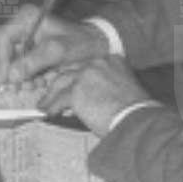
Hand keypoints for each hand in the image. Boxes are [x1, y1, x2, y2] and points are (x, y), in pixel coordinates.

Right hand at [0, 7, 108, 88]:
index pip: (1, 38)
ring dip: (16, 77)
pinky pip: (16, 66)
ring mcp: (22, 38)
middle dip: (5, 70)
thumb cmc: (81, 43)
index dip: (0, 61)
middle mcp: (20, 26)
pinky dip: (24, 78)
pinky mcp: (26, 50)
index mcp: (26, 18)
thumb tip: (11, 76)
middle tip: (15, 88)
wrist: (96, 45)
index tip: (4, 81)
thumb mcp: (59, 51)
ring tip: (33, 86)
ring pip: (5, 60)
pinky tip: (38, 83)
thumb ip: (35, 61)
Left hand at [37, 55, 152, 134]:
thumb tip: (86, 98)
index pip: (86, 66)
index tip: (70, 85)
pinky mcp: (76, 91)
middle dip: (60, 85)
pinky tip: (47, 113)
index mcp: (112, 61)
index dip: (76, 78)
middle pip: (70, 71)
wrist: (136, 121)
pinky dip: (51, 108)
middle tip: (53, 96)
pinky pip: (58, 100)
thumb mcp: (122, 90)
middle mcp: (98, 63)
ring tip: (46, 105)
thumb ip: (103, 87)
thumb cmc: (134, 112)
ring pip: (61, 84)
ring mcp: (85, 75)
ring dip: (51, 96)